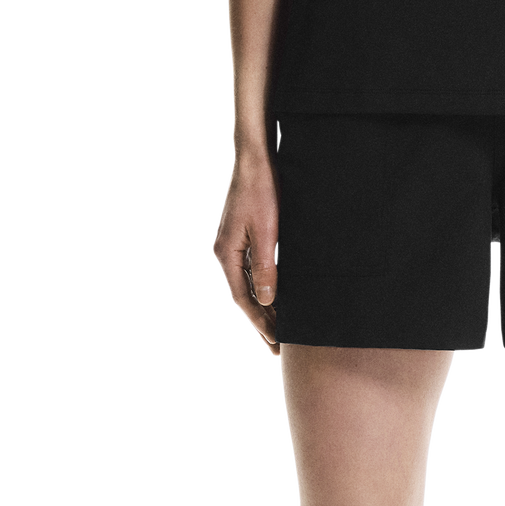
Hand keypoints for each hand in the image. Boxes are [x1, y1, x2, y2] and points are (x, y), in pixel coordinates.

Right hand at [212, 153, 281, 357]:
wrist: (255, 159)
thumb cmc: (261, 190)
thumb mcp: (266, 231)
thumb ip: (264, 268)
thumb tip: (265, 301)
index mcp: (226, 254)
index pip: (242, 298)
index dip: (260, 322)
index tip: (276, 343)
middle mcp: (225, 252)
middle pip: (243, 295)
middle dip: (261, 321)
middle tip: (278, 347)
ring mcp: (231, 244)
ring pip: (246, 284)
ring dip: (263, 306)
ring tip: (279, 328)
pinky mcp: (241, 236)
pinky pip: (250, 270)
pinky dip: (263, 287)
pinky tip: (276, 296)